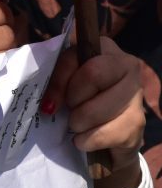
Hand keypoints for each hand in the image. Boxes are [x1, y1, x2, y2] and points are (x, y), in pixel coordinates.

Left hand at [40, 36, 144, 187]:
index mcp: (102, 47)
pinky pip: (110, 132)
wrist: (104, 135)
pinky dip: (89, 140)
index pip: (74, 56)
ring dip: (79, 122)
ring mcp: (136, 93)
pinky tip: (84, 140)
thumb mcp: (62, 84)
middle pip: (93, 75)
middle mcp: (125, 64)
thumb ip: (52, 80)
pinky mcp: (139, 121)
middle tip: (68, 110)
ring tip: (75, 125)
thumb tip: (47, 105)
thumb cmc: (77, 100)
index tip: (48, 103)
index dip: (58, 81)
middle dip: (73, 99)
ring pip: (100, 107)